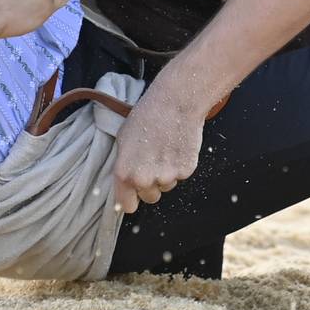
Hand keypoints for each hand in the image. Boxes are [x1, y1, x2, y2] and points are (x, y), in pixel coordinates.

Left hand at [112, 88, 204, 213]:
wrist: (175, 103)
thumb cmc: (146, 117)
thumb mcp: (123, 140)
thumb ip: (124, 166)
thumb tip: (126, 182)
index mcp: (125, 174)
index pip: (127, 206)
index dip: (132, 199)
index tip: (134, 194)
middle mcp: (145, 180)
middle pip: (150, 197)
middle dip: (151, 184)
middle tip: (153, 161)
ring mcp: (167, 177)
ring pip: (166, 186)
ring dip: (166, 174)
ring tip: (165, 149)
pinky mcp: (185, 171)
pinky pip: (181, 176)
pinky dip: (180, 165)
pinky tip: (176, 146)